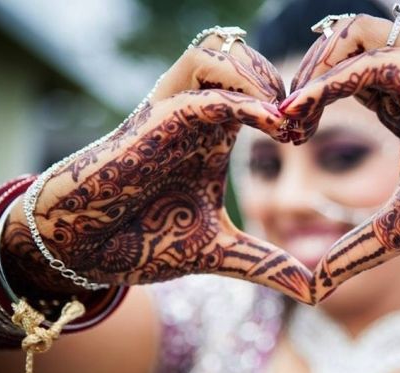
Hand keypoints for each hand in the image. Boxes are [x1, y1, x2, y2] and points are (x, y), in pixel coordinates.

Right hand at [2, 38, 313, 303]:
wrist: (87, 249)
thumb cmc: (146, 239)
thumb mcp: (220, 251)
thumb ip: (266, 263)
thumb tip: (312, 293)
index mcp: (216, 132)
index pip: (260, 83)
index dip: (294, 98)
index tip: (308, 135)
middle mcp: (197, 113)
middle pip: (244, 55)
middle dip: (283, 80)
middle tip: (301, 126)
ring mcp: (174, 112)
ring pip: (219, 53)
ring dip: (260, 79)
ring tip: (283, 124)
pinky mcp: (156, 122)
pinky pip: (205, 93)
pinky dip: (245, 102)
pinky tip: (274, 128)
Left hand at [282, 15, 399, 300]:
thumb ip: (357, 250)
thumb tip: (316, 286)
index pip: (339, 73)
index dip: (302, 96)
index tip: (280, 134)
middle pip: (339, 41)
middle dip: (298, 74)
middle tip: (278, 121)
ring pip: (355, 34)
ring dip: (312, 68)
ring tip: (290, 114)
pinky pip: (378, 61)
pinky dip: (333, 81)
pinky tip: (307, 112)